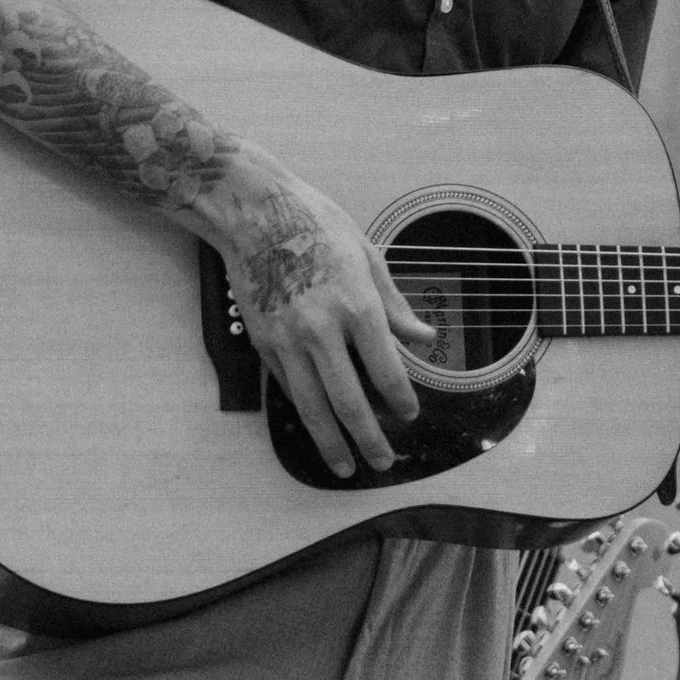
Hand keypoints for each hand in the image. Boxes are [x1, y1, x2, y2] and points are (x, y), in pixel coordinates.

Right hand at [214, 150, 435, 481]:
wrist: (255, 212)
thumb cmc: (317, 225)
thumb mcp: (368, 257)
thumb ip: (396, 306)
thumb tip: (424, 339)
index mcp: (357, 306)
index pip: (386, 370)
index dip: (401, 400)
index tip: (410, 415)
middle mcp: (322, 330)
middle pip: (350, 402)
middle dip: (370, 439)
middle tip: (384, 463)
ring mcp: (288, 340)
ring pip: (312, 407)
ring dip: (331, 443)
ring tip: (345, 467)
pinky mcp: (263, 342)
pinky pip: (287, 387)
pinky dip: (304, 411)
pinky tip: (317, 426)